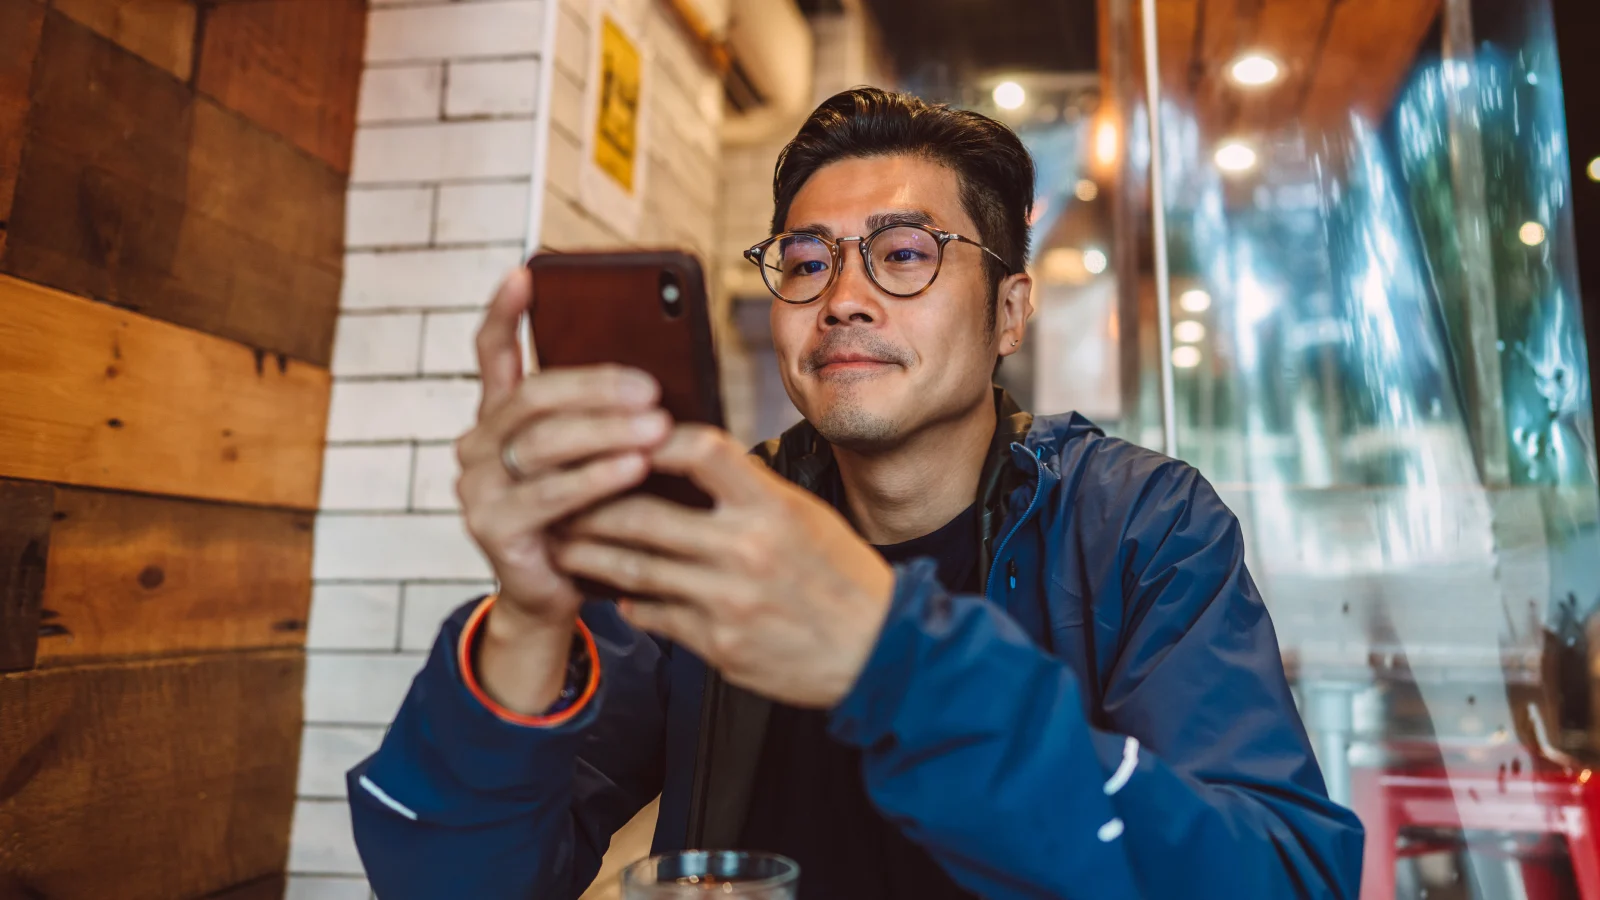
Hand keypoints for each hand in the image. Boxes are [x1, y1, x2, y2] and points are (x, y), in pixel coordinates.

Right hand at [454, 269, 668, 713]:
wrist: (559, 595)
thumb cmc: (588, 516)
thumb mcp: (595, 459)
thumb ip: (605, 418)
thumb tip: (657, 374)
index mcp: (498, 419)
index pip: (492, 354)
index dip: (506, 313)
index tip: (526, 272)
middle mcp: (477, 446)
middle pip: (533, 397)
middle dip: (595, 387)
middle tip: (650, 386)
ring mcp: (478, 488)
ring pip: (543, 443)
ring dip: (605, 431)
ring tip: (656, 426)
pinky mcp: (493, 530)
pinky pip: (548, 495)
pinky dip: (596, 478)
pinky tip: (635, 468)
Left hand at [557, 425, 895, 707]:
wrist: (878, 652)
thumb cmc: (842, 577)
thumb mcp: (804, 517)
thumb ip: (748, 490)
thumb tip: (686, 457)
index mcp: (772, 507)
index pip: (698, 450)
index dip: (650, 439)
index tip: (621, 436)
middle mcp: (746, 550)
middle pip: (640, 516)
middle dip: (588, 506)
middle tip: (555, 496)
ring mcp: (727, 602)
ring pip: (633, 571)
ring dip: (588, 555)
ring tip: (562, 543)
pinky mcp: (718, 647)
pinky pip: (654, 616)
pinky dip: (629, 602)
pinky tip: (615, 593)